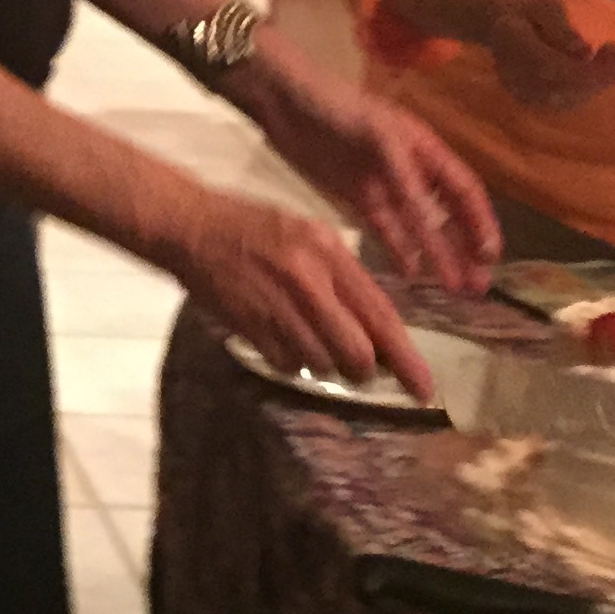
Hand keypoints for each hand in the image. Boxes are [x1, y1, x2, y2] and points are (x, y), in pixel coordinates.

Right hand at [162, 186, 432, 396]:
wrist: (189, 226)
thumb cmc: (253, 224)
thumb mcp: (307, 232)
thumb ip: (342, 274)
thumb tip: (373, 327)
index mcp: (327, 253)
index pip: (380, 316)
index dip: (406, 358)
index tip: (425, 389)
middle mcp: (307, 282)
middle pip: (355, 352)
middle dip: (363, 368)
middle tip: (358, 365)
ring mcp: (276, 307)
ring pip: (321, 363)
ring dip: (324, 363)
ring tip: (309, 338)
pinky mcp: (249, 326)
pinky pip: (287, 365)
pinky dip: (292, 362)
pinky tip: (282, 338)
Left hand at [227, 60, 501, 292]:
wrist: (284, 99)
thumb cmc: (336, 105)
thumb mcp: (378, 135)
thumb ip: (405, 175)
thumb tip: (431, 216)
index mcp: (425, 149)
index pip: (464, 191)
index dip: (480, 222)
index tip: (491, 256)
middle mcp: (411, 170)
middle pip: (447, 214)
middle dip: (465, 249)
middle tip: (478, 287)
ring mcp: (384, 185)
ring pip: (419, 227)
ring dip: (438, 256)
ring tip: (455, 288)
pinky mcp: (357, 195)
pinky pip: (385, 228)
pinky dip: (399, 249)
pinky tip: (411, 273)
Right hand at [393, 0, 614, 112]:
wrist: (489, 18)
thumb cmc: (517, 4)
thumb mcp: (539, 2)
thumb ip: (559, 26)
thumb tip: (582, 51)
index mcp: (517, 48)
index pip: (564, 71)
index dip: (600, 71)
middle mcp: (519, 75)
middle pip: (571, 89)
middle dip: (605, 76)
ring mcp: (523, 90)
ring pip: (571, 97)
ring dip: (598, 80)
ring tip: (612, 52)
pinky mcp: (530, 96)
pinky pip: (565, 98)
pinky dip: (587, 85)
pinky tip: (597, 64)